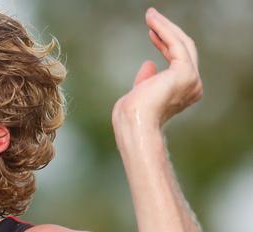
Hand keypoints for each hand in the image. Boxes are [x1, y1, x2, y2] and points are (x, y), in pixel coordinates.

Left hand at [112, 8, 202, 131]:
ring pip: (182, 44)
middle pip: (184, 50)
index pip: (178, 61)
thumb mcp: (139, 93)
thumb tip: (149, 64)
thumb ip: (146, 80)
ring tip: (150, 15)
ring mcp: (191, 79)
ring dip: (165, 27)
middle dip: (167, 31)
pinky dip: (164, 29)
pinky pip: (176, 43)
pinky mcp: (185, 72)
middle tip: (151, 17)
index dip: (165, 44)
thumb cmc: (131, 116)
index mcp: (183, 92)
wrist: (134, 125)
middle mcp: (192, 86)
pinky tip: (152, 21)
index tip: (151, 32)